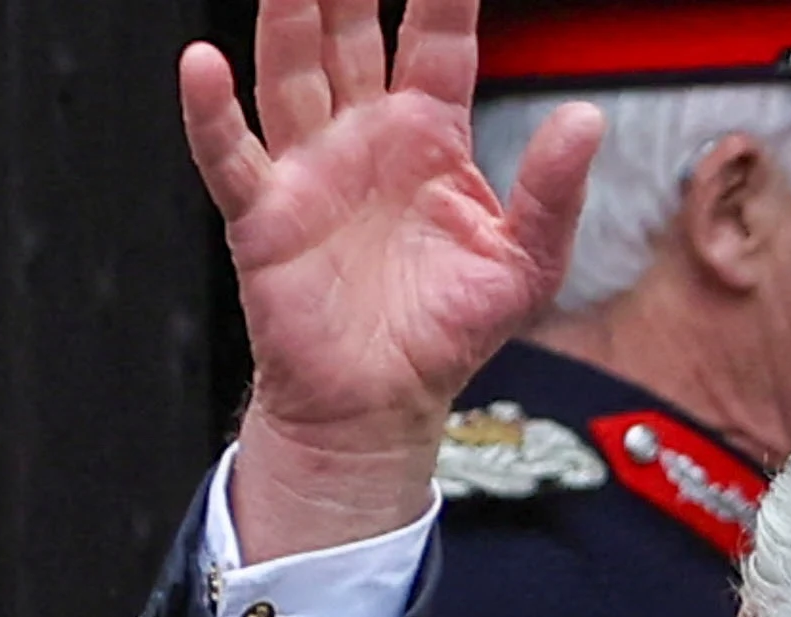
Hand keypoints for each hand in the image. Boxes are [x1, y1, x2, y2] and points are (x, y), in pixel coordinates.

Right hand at [177, 0, 597, 555]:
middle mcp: (364, 137)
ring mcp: (310, 168)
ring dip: (286, 20)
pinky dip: (213, 113)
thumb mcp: (528, 265)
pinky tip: (204, 66)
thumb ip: (554, 192)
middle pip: (350, 35)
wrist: (382, 404)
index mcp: (429, 136)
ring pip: (290, 73)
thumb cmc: (446, 332)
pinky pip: (234, 155)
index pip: (436, 40)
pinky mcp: (265, 216)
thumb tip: (586, 121)